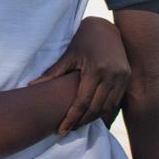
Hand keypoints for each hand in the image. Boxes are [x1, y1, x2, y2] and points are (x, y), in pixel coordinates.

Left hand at [30, 16, 129, 134]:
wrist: (106, 28)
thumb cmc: (83, 40)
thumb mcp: (68, 55)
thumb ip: (52, 73)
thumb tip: (31, 85)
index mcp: (95, 70)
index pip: (82, 102)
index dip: (71, 118)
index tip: (61, 130)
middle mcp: (111, 76)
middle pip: (96, 109)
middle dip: (81, 122)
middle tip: (68, 130)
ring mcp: (122, 78)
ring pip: (108, 108)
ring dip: (94, 119)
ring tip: (79, 125)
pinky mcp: (127, 78)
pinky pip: (116, 102)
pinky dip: (105, 111)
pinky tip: (94, 116)